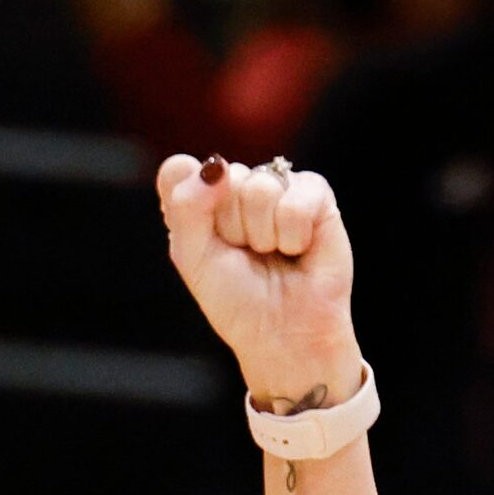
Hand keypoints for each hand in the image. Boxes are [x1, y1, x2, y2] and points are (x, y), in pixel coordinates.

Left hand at [157, 154, 364, 408]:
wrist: (282, 329)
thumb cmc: (235, 298)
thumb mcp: (193, 257)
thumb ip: (187, 208)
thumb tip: (214, 165)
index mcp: (197, 202)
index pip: (178, 170)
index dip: (189, 202)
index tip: (203, 237)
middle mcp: (234, 189)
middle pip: (223, 178)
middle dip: (230, 227)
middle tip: (244, 253)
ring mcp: (276, 187)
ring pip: (259, 187)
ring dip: (262, 233)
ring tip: (271, 252)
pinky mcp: (315, 194)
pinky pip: (297, 195)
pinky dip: (293, 232)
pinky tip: (296, 249)